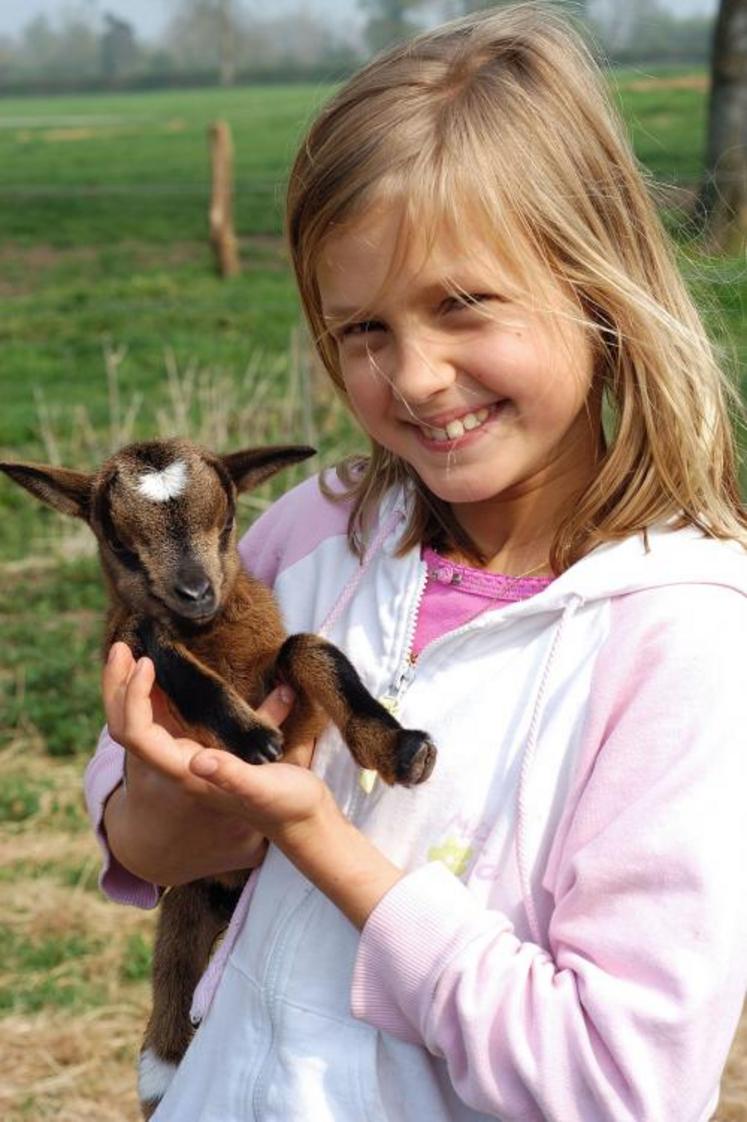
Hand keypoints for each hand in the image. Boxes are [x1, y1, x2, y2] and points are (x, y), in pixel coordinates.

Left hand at [105, 644, 404, 929]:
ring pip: (139, 722)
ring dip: (129, 687)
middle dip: (118, 686)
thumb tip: (199, 761)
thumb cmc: (287, 804)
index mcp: (188, 773)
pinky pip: (162, 719)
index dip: (134, 697)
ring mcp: (186, 758)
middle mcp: (179, 766)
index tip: (148, 662)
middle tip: (121, 646)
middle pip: (126, 727)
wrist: (302, 820)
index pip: (139, 735)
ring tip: (130, 651)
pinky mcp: (200, 749)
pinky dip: (152, 693)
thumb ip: (232, 776)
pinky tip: (161, 671)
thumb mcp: (264, 789)